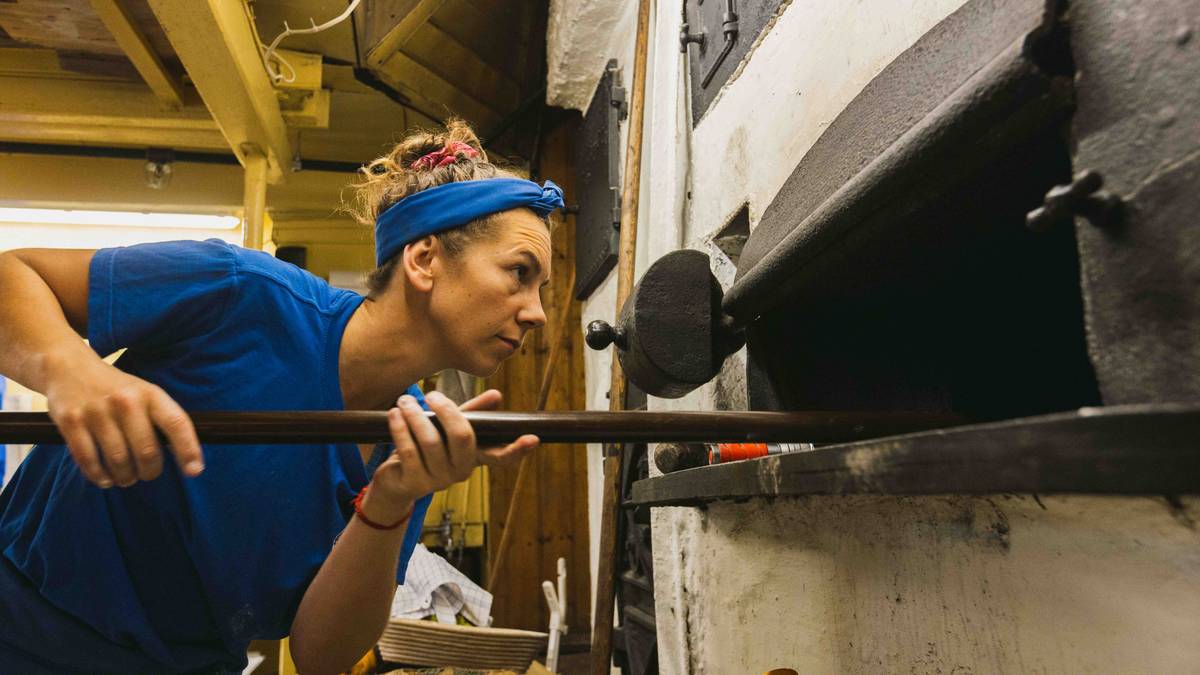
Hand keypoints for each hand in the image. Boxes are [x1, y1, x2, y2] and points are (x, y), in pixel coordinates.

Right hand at [43, 356, 203, 487]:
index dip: (189, 450)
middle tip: (147, 474)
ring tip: (127, 478)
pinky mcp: (71, 422)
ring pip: (119, 461)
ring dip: (126, 477)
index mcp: (150, 394)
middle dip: (150, 471)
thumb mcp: (144, 393)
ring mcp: (97, 412)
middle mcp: (125, 402)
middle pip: (147, 451)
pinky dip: (100, 476)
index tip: (194, 471)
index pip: (177, 423)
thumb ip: (160, 419)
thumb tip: (181, 455)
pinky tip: (106, 478)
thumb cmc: (115, 388)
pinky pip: (89, 461)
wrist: (68, 366)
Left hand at [367, 390, 538, 520]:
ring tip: (405, 401)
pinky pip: (409, 450)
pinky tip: (394, 415)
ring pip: (432, 442)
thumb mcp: (448, 428)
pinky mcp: (415, 483)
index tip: (532, 438)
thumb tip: (497, 395)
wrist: (396, 480)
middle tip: (432, 395)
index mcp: (474, 457)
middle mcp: (461, 472)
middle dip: (447, 411)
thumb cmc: (427, 447)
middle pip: (463, 437)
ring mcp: (438, 480)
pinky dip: (400, 428)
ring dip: (416, 417)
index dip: (517, 449)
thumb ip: (471, 413)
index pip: (501, 457)